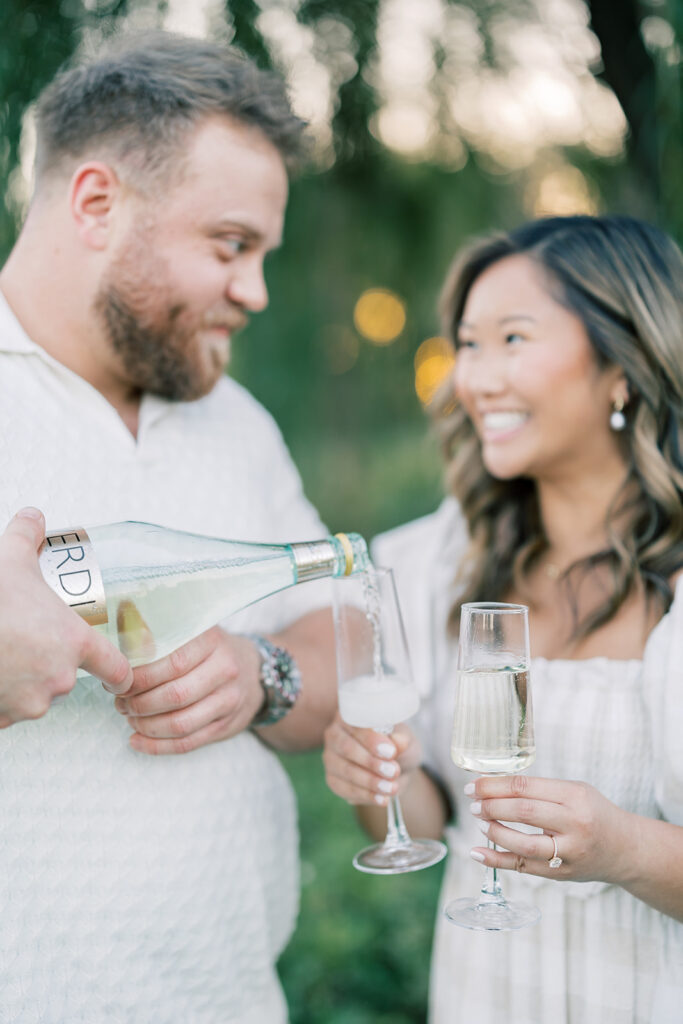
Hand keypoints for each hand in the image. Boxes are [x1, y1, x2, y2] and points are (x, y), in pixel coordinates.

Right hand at [0, 508, 132, 725]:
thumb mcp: (10, 559)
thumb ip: (27, 537)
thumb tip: (34, 518)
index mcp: (73, 643)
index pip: (116, 668)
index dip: (119, 673)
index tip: (118, 676)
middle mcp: (59, 679)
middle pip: (67, 678)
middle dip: (50, 664)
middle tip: (28, 643)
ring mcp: (30, 704)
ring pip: (36, 697)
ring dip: (26, 683)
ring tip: (6, 656)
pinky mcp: (2, 719)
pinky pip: (7, 712)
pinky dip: (1, 699)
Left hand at [114, 625, 263, 754]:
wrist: (254, 672)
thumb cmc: (209, 651)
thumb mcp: (193, 632)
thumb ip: (159, 635)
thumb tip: (116, 647)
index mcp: (212, 641)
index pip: (171, 664)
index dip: (140, 678)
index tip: (119, 681)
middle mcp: (225, 669)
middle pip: (175, 696)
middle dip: (139, 704)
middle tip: (120, 703)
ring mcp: (229, 700)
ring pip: (181, 723)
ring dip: (146, 726)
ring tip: (129, 719)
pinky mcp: (226, 726)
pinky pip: (188, 743)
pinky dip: (156, 746)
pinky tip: (136, 741)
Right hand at [323, 711, 421, 806]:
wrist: (395, 769)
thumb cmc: (398, 747)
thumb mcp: (406, 740)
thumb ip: (402, 740)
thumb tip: (398, 743)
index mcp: (351, 715)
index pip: (356, 725)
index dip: (371, 739)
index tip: (391, 752)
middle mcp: (335, 733)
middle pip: (346, 748)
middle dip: (371, 762)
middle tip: (393, 772)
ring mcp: (331, 757)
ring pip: (345, 770)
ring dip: (370, 782)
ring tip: (392, 788)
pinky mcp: (332, 778)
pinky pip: (344, 789)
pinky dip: (365, 795)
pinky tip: (382, 799)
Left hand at [466, 774, 633, 882]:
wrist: (626, 849)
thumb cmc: (594, 813)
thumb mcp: (575, 791)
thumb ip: (540, 790)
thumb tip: (493, 787)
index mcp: (575, 796)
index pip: (525, 787)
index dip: (494, 786)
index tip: (474, 786)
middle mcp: (574, 824)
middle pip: (523, 812)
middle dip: (491, 806)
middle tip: (473, 803)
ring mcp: (569, 853)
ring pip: (523, 843)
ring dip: (494, 831)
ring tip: (480, 822)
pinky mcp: (562, 875)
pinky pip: (523, 868)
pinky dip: (496, 860)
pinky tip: (477, 852)